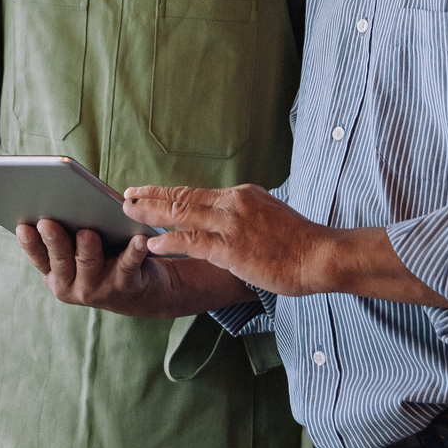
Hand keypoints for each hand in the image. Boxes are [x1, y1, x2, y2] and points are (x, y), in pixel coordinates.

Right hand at [13, 219, 174, 316]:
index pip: (38, 256)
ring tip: (87, 232)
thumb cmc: (102, 259)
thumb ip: (65, 233)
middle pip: (61, 259)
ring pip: (89, 263)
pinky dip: (133, 251)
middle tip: (48, 223)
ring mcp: (98, 289)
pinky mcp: (126, 286)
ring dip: (87, 247)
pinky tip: (138, 238)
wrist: (139, 292)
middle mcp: (72, 286)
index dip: (30, 242)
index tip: (23, 226)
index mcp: (55, 274)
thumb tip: (53, 200)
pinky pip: (128, 265)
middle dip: (54, 240)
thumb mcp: (77, 252)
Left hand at [122, 185, 335, 297]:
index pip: (196, 193)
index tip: (146, 192)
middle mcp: (233, 204)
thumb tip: (226, 221)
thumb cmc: (300, 243)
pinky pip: (192, 243)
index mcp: (242, 195)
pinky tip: (152, 244)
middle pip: (182, 197)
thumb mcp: (270, 217)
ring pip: (182, 215)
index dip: (167, 193)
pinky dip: (169, 242)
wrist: (321, 255)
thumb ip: (244, 217)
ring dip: (151, 214)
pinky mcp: (232, 249)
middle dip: (151, 197)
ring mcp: (231, 226)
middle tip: (126, 196)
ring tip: (129, 213)